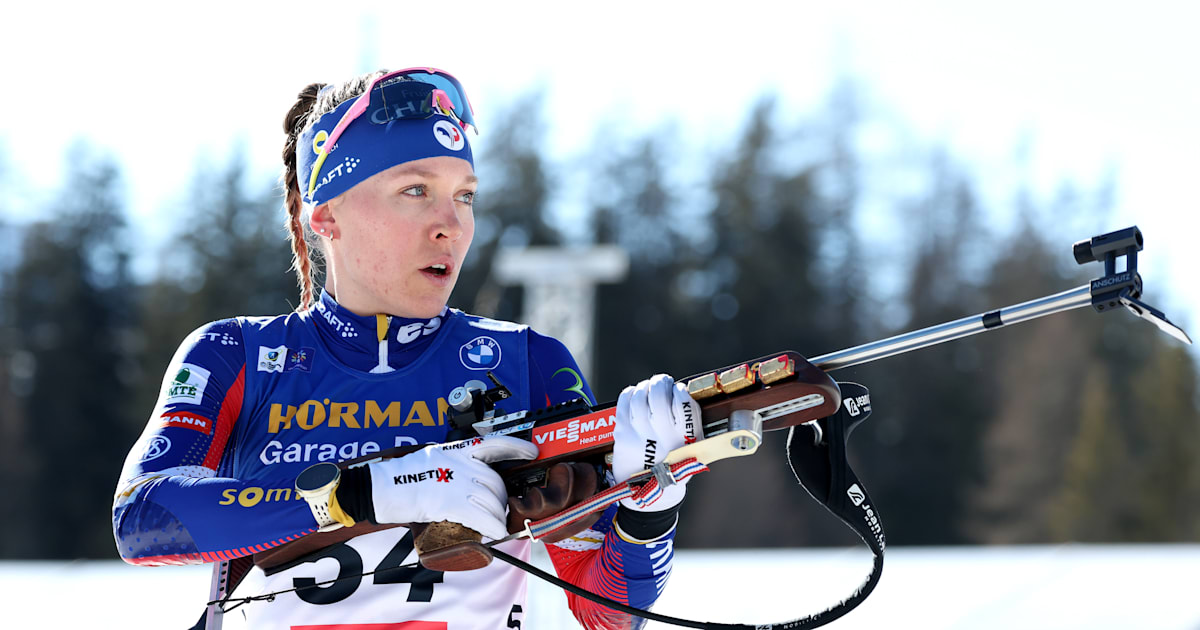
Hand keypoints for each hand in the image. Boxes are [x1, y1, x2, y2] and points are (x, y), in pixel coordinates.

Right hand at [367, 435, 537, 539]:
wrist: (377, 487)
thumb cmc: (399, 477)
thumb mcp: (431, 460)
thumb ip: (452, 466)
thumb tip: (470, 482)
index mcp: (454, 450)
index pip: (493, 443)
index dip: (517, 447)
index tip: (532, 451)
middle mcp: (459, 462)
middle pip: (495, 481)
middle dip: (501, 499)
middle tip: (497, 510)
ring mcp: (456, 480)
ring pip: (492, 499)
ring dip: (497, 515)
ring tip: (494, 523)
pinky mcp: (450, 500)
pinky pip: (481, 515)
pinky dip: (492, 526)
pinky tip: (494, 532)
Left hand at [613, 374, 702, 510]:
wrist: (649, 496)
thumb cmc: (672, 468)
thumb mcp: (692, 451)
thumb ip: (690, 425)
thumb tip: (679, 392)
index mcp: (686, 441)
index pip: (685, 404)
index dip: (680, 390)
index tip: (678, 389)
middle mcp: (664, 437)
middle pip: (659, 396)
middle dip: (661, 382)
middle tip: (662, 382)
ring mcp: (641, 436)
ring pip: (640, 397)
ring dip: (645, 386)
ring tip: (649, 388)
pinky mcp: (623, 436)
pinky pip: (624, 403)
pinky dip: (629, 393)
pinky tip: (634, 395)